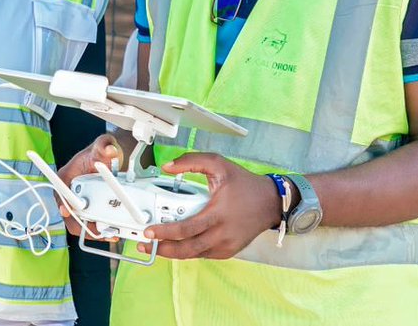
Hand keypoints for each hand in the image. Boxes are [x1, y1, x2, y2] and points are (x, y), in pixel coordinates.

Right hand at [55, 134, 122, 235]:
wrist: (111, 159)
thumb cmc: (103, 153)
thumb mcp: (103, 147)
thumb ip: (104, 146)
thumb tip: (109, 150)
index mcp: (65, 177)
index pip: (60, 194)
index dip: (64, 205)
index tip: (68, 212)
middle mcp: (68, 192)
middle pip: (69, 216)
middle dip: (83, 225)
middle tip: (100, 230)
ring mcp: (77, 202)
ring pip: (79, 224)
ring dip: (92, 231)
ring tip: (109, 233)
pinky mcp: (87, 210)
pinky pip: (88, 225)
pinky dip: (98, 230)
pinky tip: (111, 231)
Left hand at [141, 152, 281, 259]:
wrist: (271, 202)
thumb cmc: (245, 184)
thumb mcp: (218, 164)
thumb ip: (191, 161)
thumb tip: (167, 167)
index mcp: (218, 213)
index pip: (186, 228)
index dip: (165, 232)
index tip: (150, 231)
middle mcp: (222, 233)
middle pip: (187, 248)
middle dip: (163, 249)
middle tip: (146, 245)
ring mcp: (226, 245)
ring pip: (194, 255)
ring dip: (173, 253)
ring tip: (157, 247)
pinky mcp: (228, 251)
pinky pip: (203, 255)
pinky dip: (188, 251)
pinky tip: (177, 245)